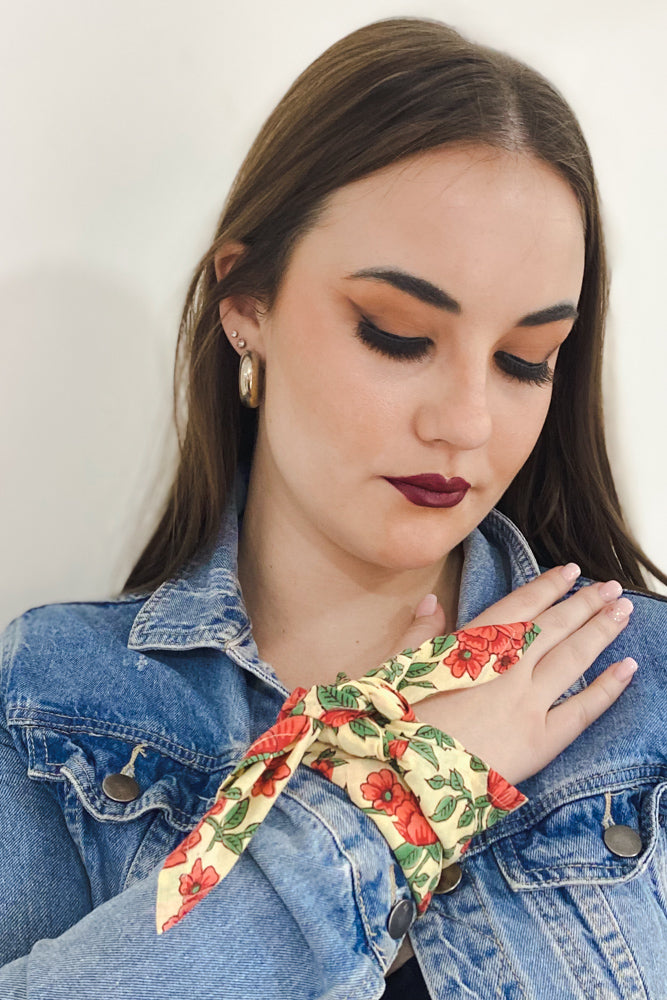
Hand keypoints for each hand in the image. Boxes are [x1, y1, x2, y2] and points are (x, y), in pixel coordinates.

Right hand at [395, 566, 635, 785]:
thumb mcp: (398, 669)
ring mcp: (527, 704)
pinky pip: (582, 710)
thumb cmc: (397, 726)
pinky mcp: (540, 742)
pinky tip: (627, 667)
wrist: (407, 779)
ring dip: (601, 632)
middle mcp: (506, 670)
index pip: (519, 607)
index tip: (569, 571)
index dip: (547, 587)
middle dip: (585, 604)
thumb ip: (419, 633)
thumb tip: (433, 601)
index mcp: (471, 649)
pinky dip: (608, 687)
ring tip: (624, 611)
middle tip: (611, 587)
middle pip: (555, 628)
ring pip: (573, 659)